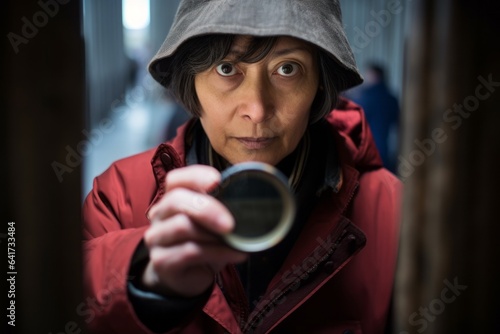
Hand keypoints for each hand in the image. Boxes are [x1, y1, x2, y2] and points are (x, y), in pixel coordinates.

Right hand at [142, 165, 246, 297]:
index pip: (176, 179)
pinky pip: (190, 252)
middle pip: (176, 200)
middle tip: (230, 223)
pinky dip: (218, 252)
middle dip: (207, 209)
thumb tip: (249, 199)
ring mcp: (157, 238)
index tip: (217, 182)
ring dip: (213, 235)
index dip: (196, 177)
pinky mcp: (161, 261)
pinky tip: (235, 255)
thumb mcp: (213, 222)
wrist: (186, 277)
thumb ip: (222, 208)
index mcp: (173, 198)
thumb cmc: (204, 243)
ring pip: (182, 227)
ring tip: (235, 242)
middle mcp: (160, 214)